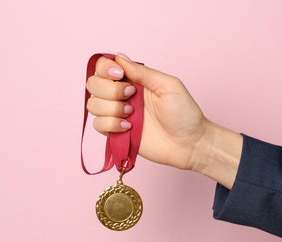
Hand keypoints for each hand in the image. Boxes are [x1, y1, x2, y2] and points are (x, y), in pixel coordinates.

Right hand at [86, 53, 241, 187]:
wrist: (189, 144)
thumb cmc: (184, 113)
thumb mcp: (168, 85)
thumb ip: (143, 72)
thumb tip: (119, 57)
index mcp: (133, 79)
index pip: (104, 66)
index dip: (105, 68)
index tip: (120, 76)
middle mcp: (121, 95)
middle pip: (93, 84)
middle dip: (109, 90)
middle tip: (130, 95)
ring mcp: (117, 114)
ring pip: (93, 104)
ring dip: (111, 108)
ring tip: (131, 114)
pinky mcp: (115, 133)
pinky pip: (97, 125)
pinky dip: (111, 125)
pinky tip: (128, 128)